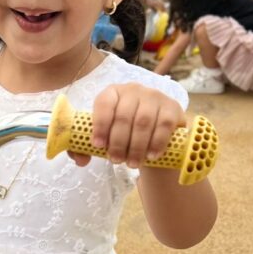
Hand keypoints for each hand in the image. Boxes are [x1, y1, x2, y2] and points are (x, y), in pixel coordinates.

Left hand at [69, 83, 185, 168]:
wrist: (155, 131)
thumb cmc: (124, 133)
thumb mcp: (106, 137)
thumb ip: (86, 148)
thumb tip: (80, 160)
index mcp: (112, 93)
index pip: (104, 103)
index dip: (100, 125)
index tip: (98, 146)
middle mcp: (133, 90)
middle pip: (123, 116)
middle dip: (118, 142)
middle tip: (116, 161)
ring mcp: (154, 96)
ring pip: (143, 121)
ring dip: (137, 146)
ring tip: (132, 163)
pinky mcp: (172, 107)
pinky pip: (164, 125)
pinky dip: (156, 143)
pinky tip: (151, 156)